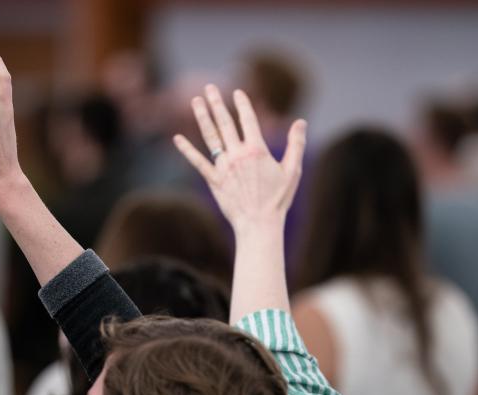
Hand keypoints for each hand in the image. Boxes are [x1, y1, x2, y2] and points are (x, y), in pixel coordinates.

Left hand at [173, 85, 306, 233]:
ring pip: (211, 137)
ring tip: (196, 101)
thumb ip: (295, 144)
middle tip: (209, 87)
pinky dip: (187, 150)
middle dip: (217, 103)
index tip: (237, 92)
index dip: (242, 104)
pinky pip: (197, 162)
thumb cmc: (278, 199)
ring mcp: (224, 167)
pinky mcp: (214, 180)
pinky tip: (177, 138)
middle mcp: (238, 155)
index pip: (248, 120)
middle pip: (225, 123)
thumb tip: (301, 122)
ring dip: (202, 117)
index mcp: (257, 150)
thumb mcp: (292, 170)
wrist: (259, 224)